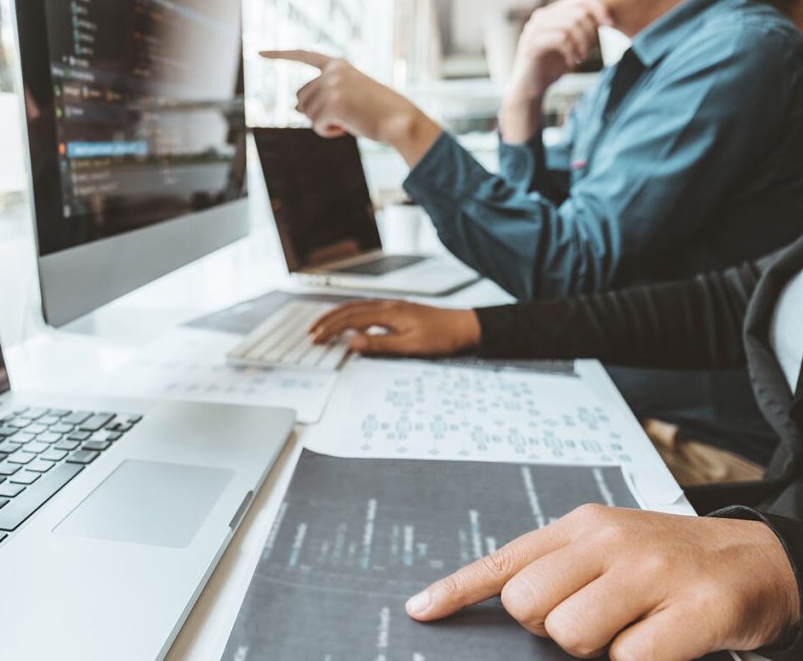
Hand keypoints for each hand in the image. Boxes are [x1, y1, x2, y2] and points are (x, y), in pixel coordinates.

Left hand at [259, 50, 441, 165]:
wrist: (398, 120)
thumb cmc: (375, 111)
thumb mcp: (346, 100)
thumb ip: (321, 97)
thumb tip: (295, 107)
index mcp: (337, 65)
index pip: (303, 56)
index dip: (280, 55)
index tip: (259, 53)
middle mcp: (332, 72)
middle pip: (301, 97)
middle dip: (314, 112)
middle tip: (341, 118)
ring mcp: (331, 86)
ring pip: (307, 114)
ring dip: (323, 124)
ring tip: (349, 121)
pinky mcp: (331, 104)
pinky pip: (316, 126)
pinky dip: (328, 133)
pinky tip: (346, 129)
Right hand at [308, 300, 480, 356]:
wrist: (464, 326)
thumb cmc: (441, 337)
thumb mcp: (410, 347)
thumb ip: (379, 344)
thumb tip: (352, 343)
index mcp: (388, 313)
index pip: (350, 319)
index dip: (331, 329)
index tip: (316, 339)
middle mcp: (387, 305)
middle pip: (349, 309)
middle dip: (327, 320)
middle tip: (311, 332)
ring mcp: (392, 305)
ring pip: (356, 306)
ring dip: (337, 315)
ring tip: (323, 325)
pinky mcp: (398, 309)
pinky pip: (367, 307)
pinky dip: (351, 313)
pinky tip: (349, 321)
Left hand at [406, 505, 799, 659]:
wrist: (755, 560)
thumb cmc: (666, 562)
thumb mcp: (604, 549)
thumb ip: (555, 569)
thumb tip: (506, 605)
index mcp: (580, 526)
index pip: (502, 560)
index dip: (455, 590)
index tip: (418, 611)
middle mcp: (608, 541)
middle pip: (526, 605)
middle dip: (549, 629)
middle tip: (592, 620)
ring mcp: (651, 572)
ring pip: (571, 634)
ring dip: (596, 649)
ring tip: (629, 629)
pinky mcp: (694, 609)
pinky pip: (630, 660)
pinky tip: (662, 640)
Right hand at [500, 0, 612, 142]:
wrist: (530, 89)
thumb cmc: (552, 67)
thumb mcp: (571, 45)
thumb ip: (583, 30)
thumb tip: (605, 18)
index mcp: (551, 13)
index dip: (599, 9)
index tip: (610, 24)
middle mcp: (541, 17)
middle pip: (578, 12)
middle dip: (591, 31)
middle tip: (592, 49)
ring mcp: (534, 29)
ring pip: (570, 25)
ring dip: (583, 43)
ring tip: (582, 57)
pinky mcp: (532, 44)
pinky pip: (561, 40)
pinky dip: (572, 51)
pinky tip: (573, 63)